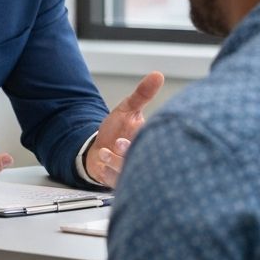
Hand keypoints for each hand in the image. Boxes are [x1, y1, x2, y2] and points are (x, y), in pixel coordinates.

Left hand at [84, 71, 163, 187]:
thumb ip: (142, 94)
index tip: (136, 131)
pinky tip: (102, 165)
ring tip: (105, 151)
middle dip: (130, 153)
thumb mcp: (128, 109)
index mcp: (153, 142)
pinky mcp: (122, 184)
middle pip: (148, 163)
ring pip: (131, 175)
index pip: (161, 144)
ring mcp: (134, 173)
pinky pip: (118, 185)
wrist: (97, 151)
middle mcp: (147, 160)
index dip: (150, 140)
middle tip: (119, 143)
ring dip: (116, 164)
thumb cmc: (116, 130)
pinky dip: (108, 175)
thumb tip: (157, 75)